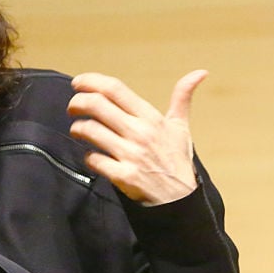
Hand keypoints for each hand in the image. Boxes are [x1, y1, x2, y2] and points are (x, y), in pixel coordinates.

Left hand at [67, 71, 206, 205]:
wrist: (179, 200)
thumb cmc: (176, 160)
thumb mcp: (181, 127)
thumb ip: (182, 98)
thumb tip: (200, 72)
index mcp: (150, 118)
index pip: (115, 89)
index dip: (91, 81)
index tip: (78, 83)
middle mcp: (140, 133)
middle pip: (96, 105)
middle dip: (77, 103)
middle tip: (72, 107)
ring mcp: (130, 155)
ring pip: (89, 131)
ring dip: (77, 129)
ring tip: (78, 131)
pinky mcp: (123, 176)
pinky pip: (93, 159)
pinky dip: (87, 156)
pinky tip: (91, 156)